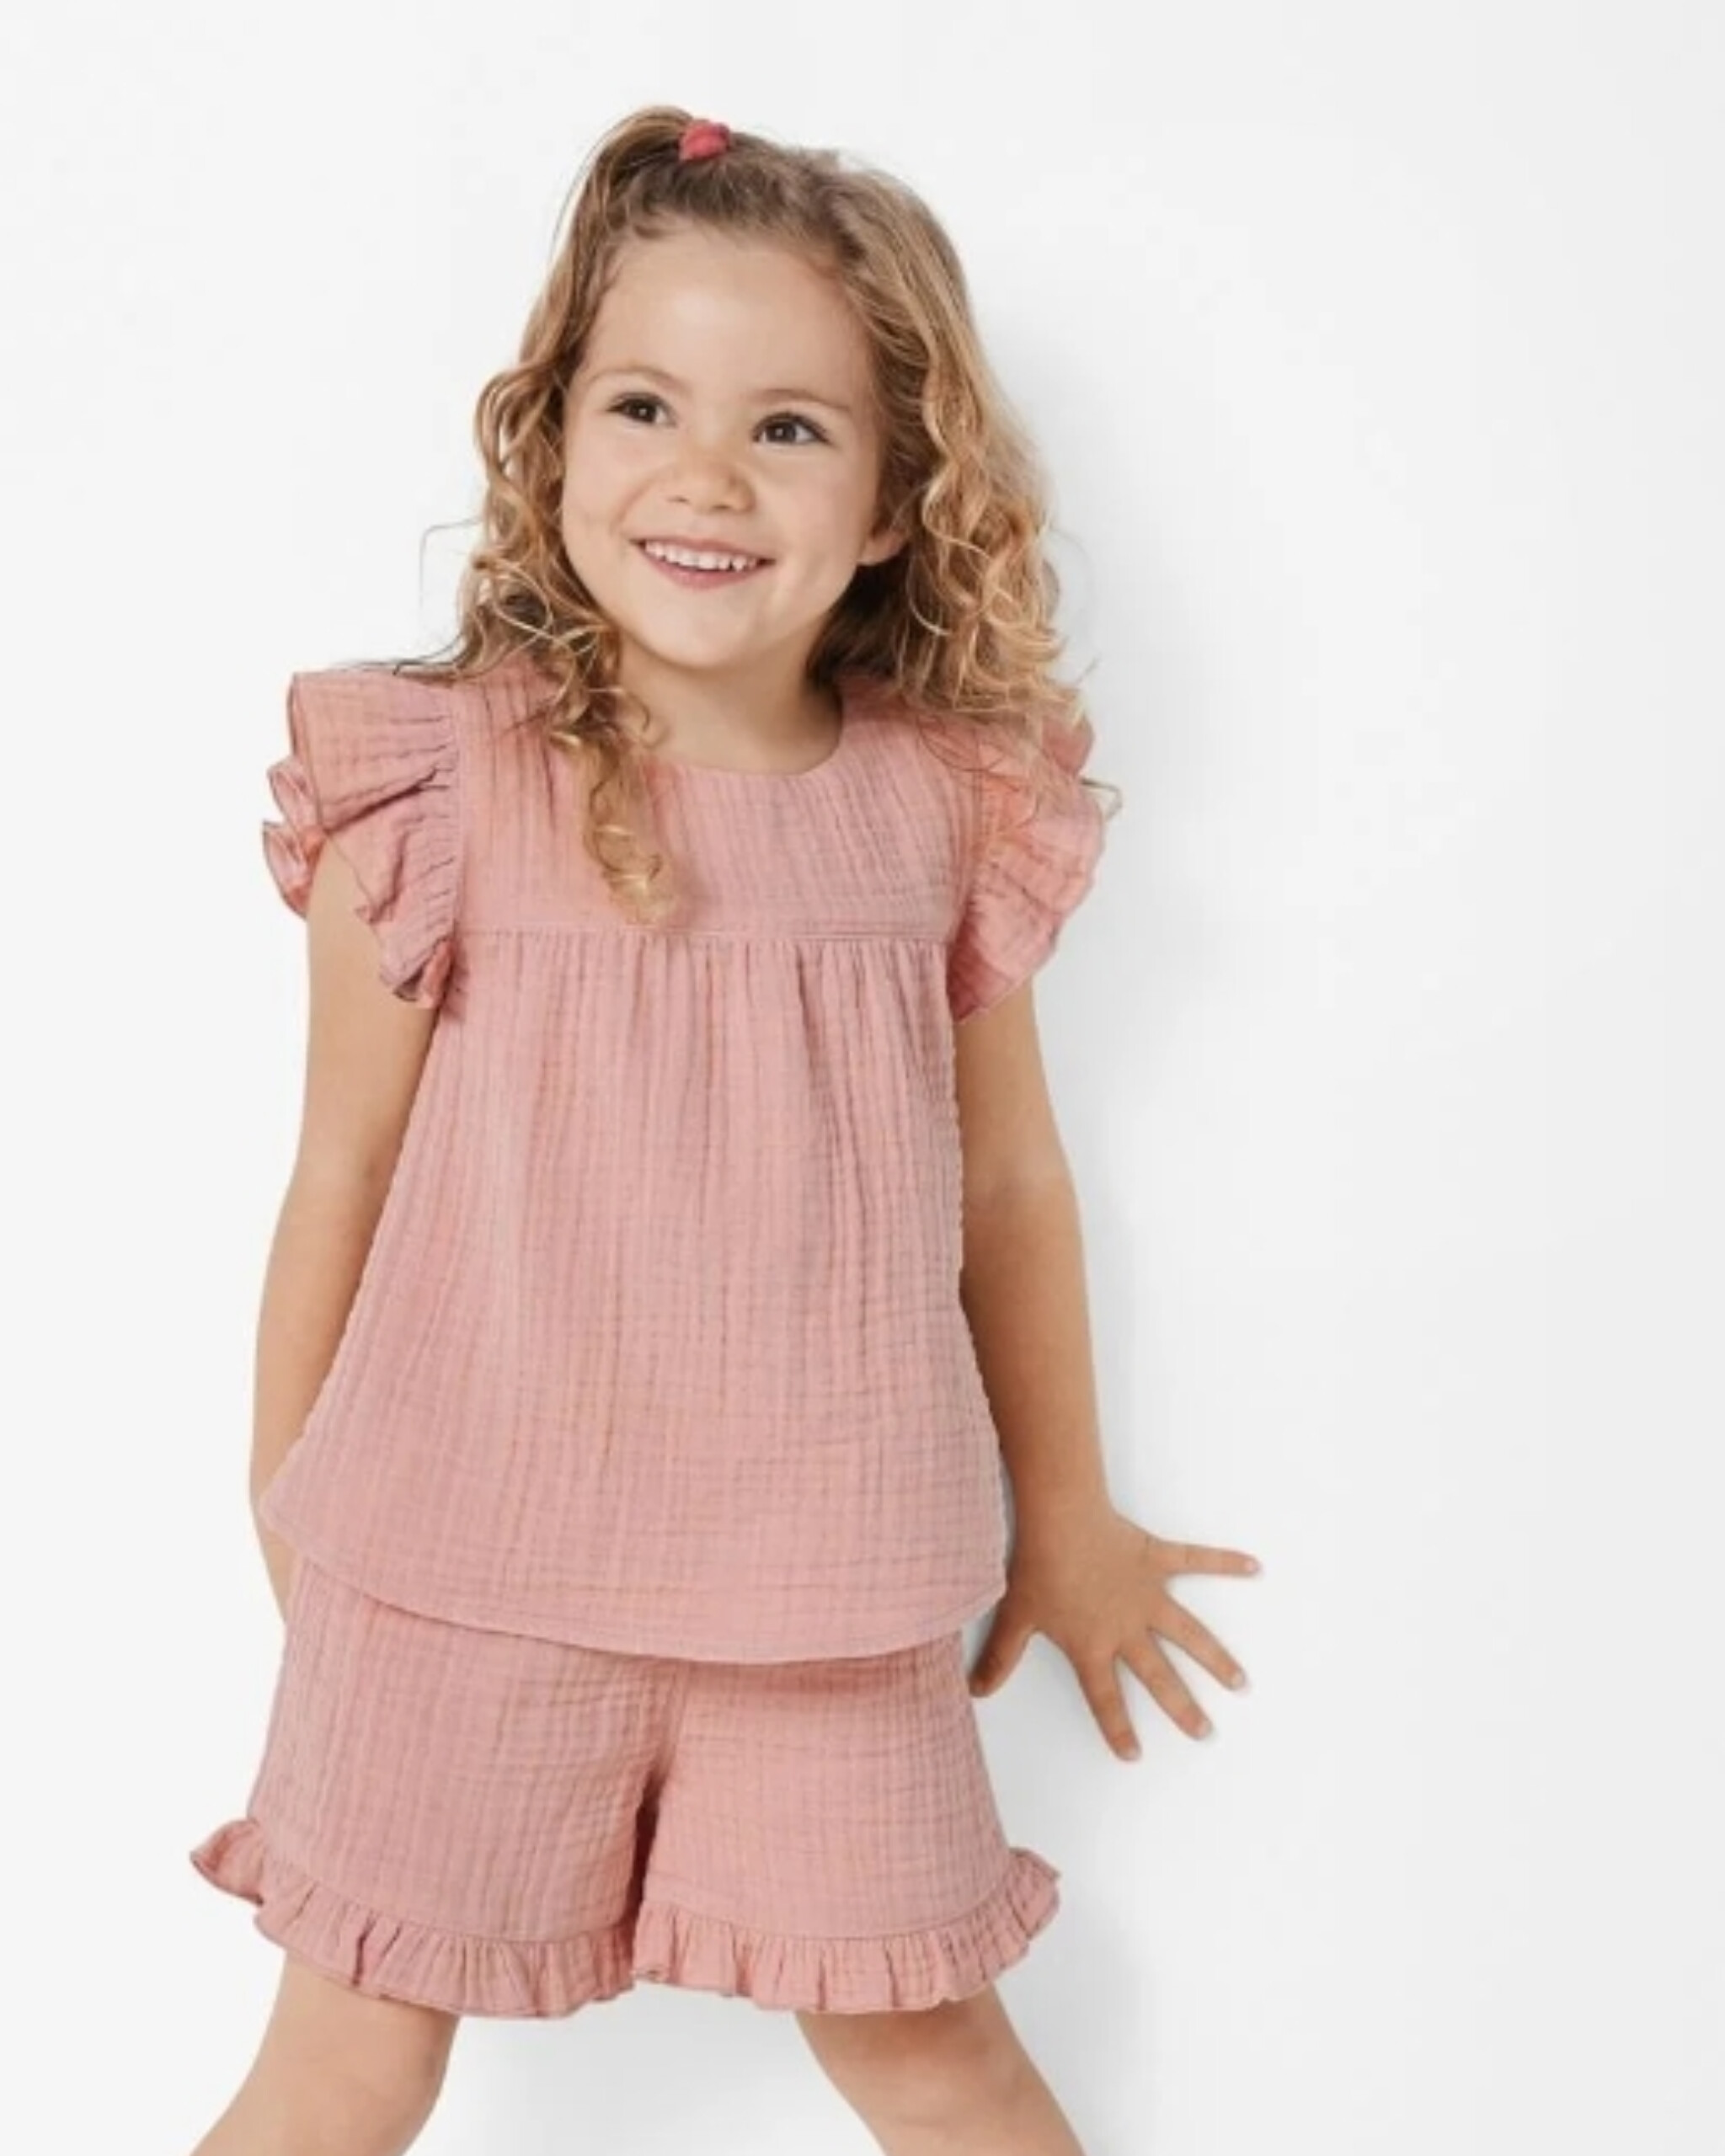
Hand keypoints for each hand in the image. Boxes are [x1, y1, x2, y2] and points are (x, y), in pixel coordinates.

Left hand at [967, 1500, 1259, 1757]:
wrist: (1059, 1519)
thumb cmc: (1037, 1567)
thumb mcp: (1014, 1617)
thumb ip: (999, 1659)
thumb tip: (975, 1691)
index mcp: (1092, 1645)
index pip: (1105, 1698)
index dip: (1117, 1728)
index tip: (1132, 1755)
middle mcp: (1127, 1627)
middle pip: (1159, 1676)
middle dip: (1182, 1707)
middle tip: (1204, 1732)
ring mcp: (1147, 1594)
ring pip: (1189, 1634)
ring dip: (1215, 1657)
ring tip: (1240, 1681)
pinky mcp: (1157, 1559)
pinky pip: (1197, 1561)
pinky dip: (1225, 1562)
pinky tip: (1254, 1567)